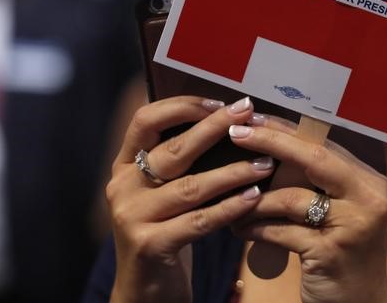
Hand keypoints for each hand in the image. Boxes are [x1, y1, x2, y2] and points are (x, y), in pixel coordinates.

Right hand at [106, 95, 272, 302]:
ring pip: (190, 186)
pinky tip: (254, 197)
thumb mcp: (164, 193)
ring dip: (232, 172)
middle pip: (173, 150)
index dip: (181, 106)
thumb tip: (228, 121)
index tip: (218, 102)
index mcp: (125, 166)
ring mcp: (131, 217)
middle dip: (215, 127)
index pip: (145, 120)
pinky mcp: (148, 245)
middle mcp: (122, 187)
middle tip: (248, 114)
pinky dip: (229, 208)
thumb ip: (182, 162)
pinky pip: (198, 221)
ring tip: (264, 163)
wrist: (144, 292)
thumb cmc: (166, 232)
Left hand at [230, 115, 386, 302]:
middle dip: (269, 142)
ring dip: (253, 198)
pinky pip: (281, 232)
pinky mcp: (330, 254)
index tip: (252, 118)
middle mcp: (367, 197)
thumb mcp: (340, 212)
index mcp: (368, 181)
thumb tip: (269, 149)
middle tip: (234, 134)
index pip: (323, 144)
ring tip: (228, 201)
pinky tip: (238, 228)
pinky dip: (255, 228)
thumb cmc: (343, 253)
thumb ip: (318, 182)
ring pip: (291, 198)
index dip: (285, 129)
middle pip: (313, 158)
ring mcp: (352, 225)